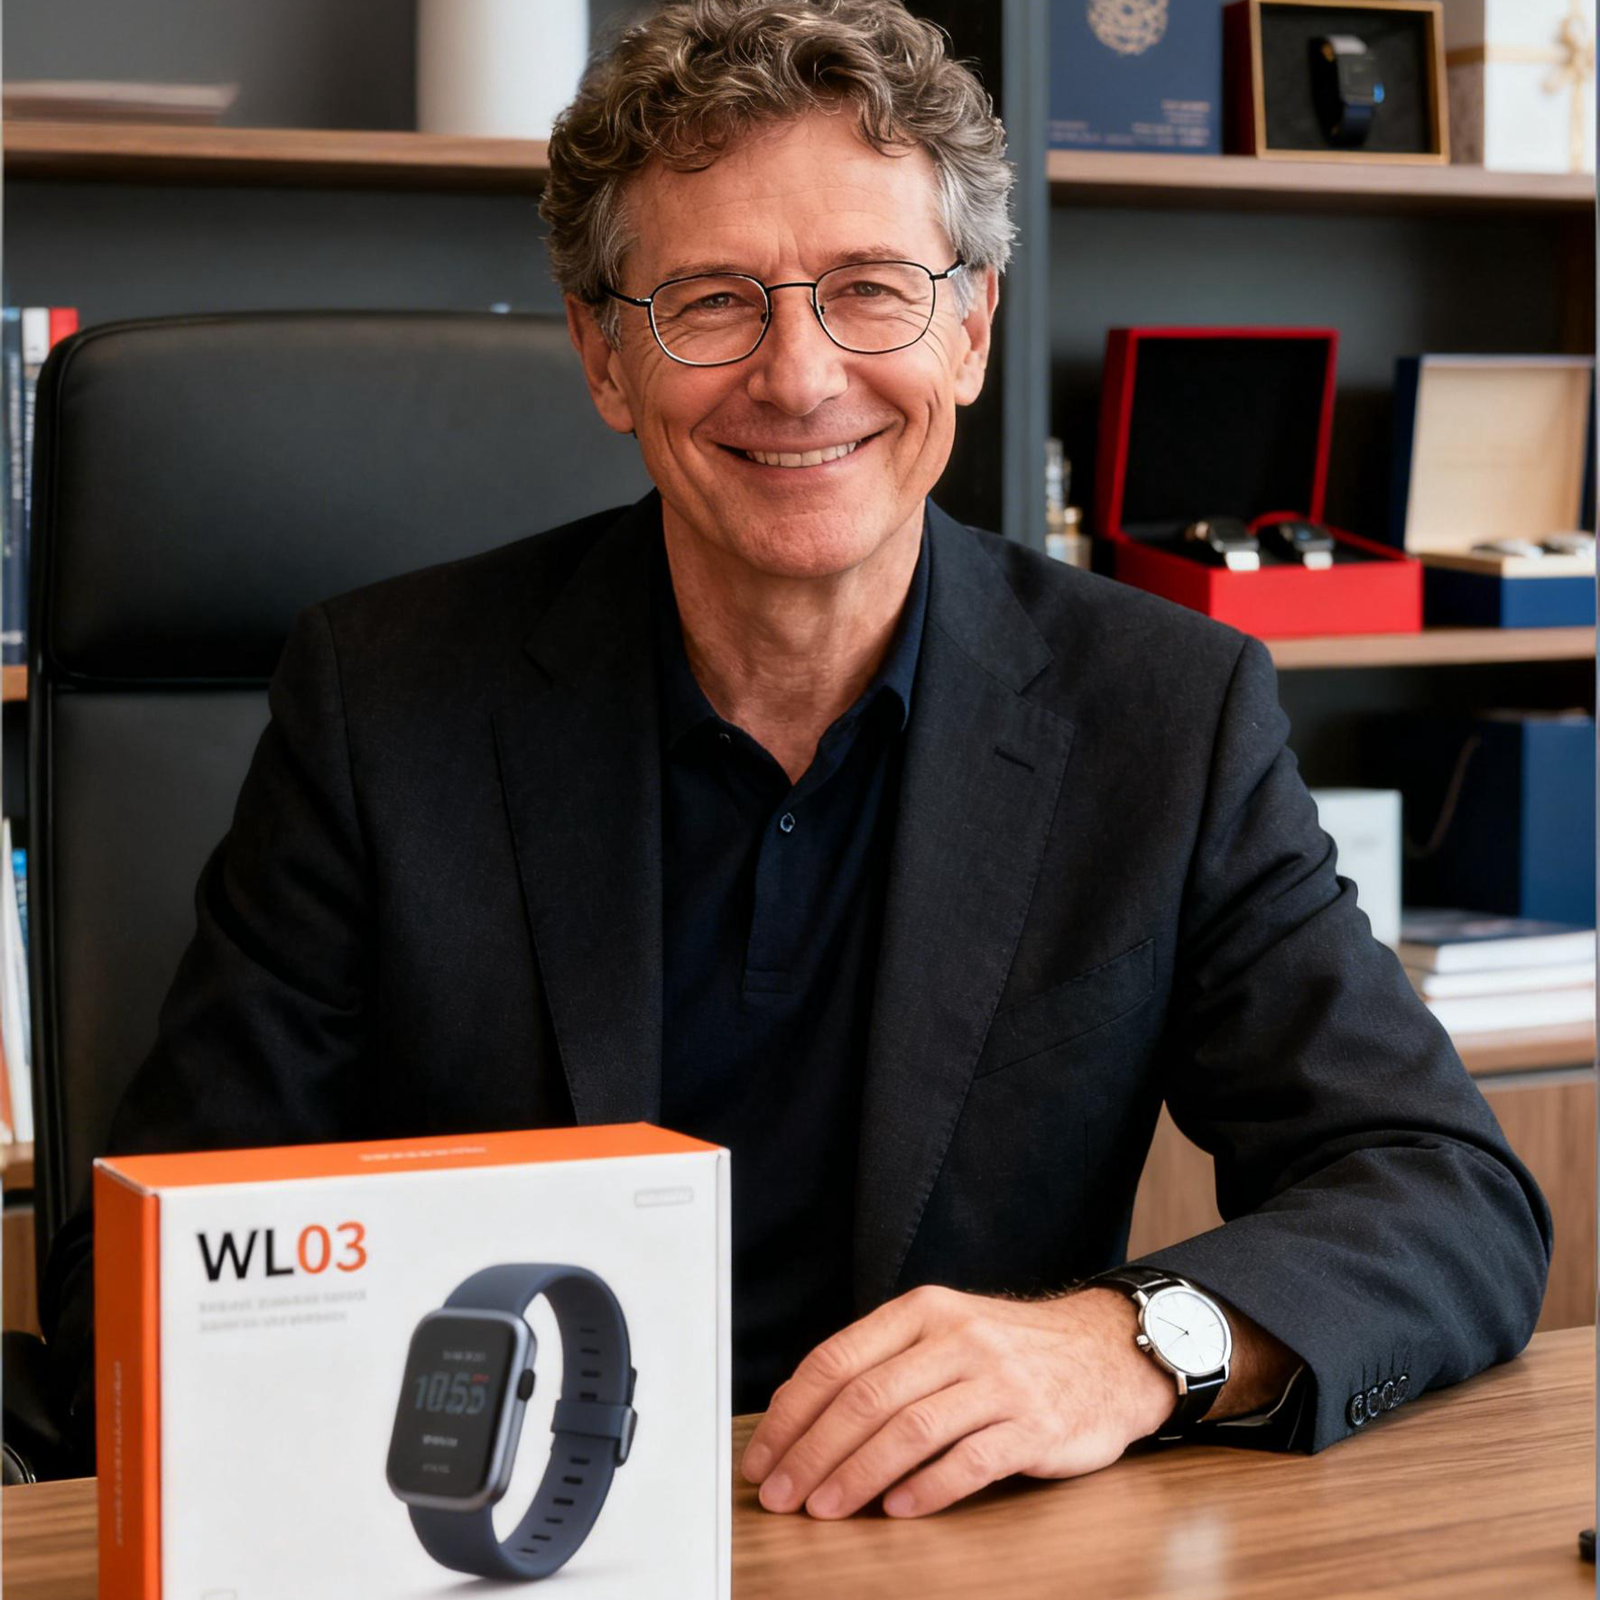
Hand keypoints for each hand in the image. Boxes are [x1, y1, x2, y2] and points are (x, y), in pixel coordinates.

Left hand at [739, 1284, 1176, 1519]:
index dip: (792, 1413)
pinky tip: (899, 1510)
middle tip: (782, 1495)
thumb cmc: (1010, 1352)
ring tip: (826, 1509)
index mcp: (923, 1312)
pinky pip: (971, 1459)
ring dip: (858, 1475)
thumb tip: (799, 1414)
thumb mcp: (944, 1333)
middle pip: (866, 1398)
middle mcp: (957, 1338)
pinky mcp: (1034, 1423)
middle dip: (813, 1453)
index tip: (763, 1456)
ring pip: (910, 1429)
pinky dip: (928, 1488)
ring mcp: (998, 1380)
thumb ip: (883, 1362)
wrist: (1104, 1352)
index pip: (838, 1359)